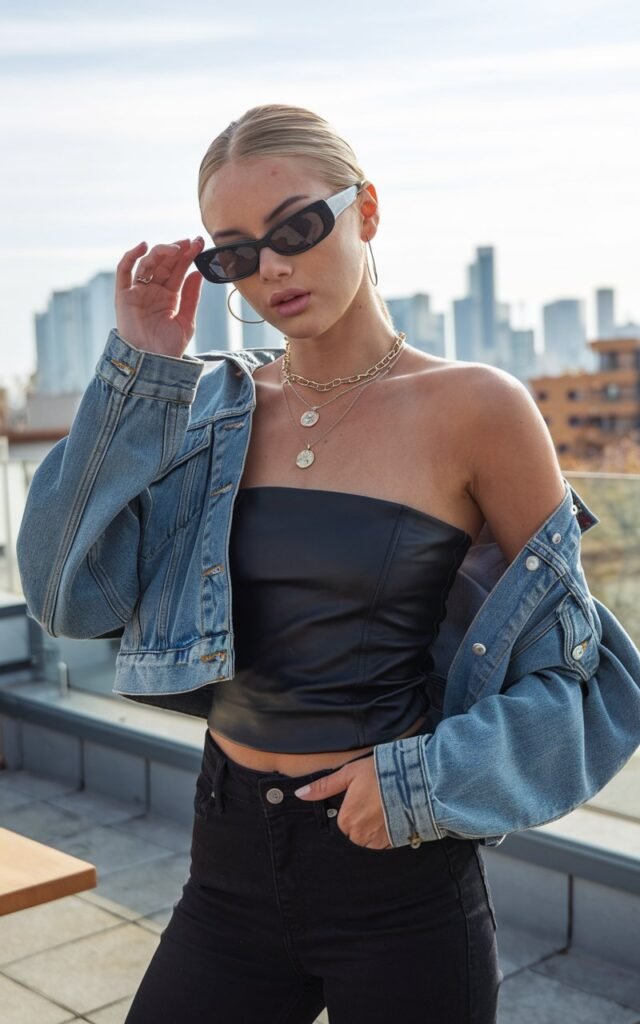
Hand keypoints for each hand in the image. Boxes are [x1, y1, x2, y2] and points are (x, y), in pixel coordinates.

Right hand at [115, 237, 205, 357]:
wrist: (152, 362)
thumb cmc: (169, 346)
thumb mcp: (186, 320)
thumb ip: (191, 296)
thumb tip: (197, 272)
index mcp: (169, 296)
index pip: (179, 270)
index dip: (188, 256)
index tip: (199, 244)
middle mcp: (153, 290)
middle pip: (165, 263)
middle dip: (177, 251)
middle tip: (190, 242)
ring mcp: (138, 291)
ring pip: (148, 263)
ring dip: (161, 252)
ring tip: (176, 248)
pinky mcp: (123, 295)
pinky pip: (124, 271)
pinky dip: (131, 256)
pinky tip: (144, 246)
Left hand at [294, 755, 393, 849]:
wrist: (416, 782)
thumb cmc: (381, 774)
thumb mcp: (349, 774)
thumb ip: (324, 786)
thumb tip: (300, 794)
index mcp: (347, 819)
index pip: (340, 823)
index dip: (349, 811)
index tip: (360, 802)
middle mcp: (360, 835)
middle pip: (352, 835)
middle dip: (359, 823)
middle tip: (372, 805)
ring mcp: (378, 842)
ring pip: (367, 842)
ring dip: (372, 831)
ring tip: (382, 812)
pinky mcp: (393, 844)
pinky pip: (382, 846)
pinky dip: (385, 835)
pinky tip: (390, 819)